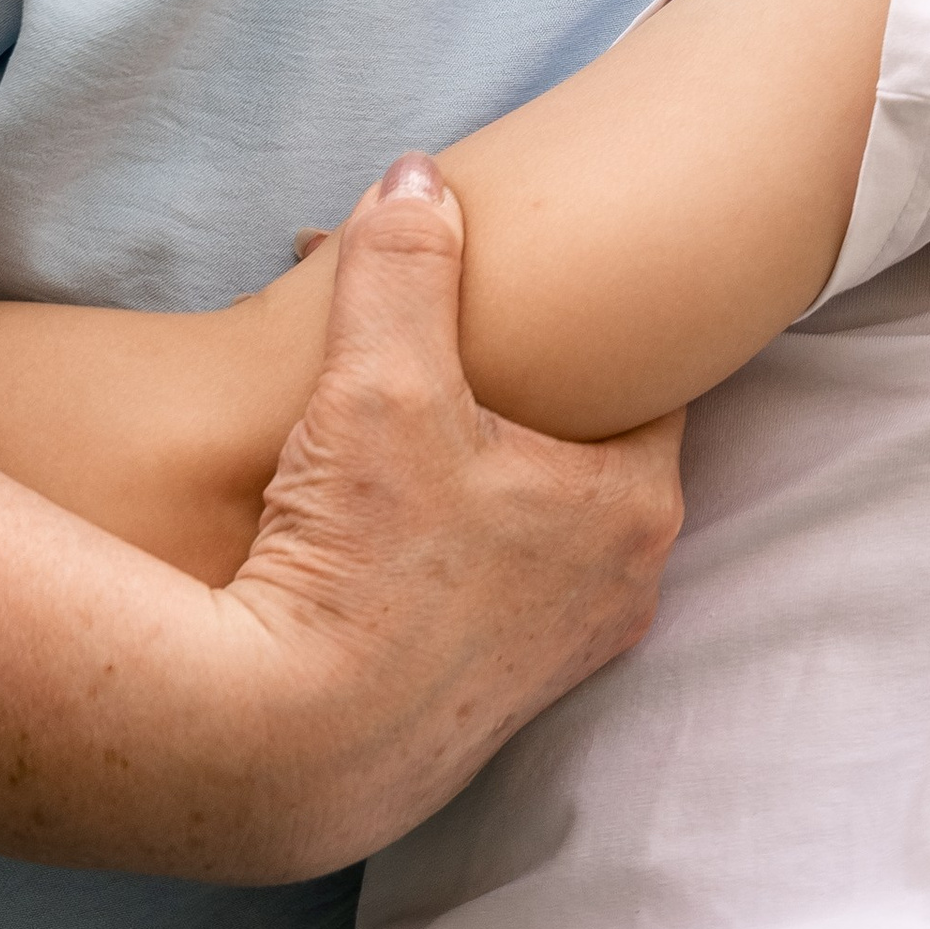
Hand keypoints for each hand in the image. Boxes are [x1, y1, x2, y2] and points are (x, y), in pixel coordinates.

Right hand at [209, 156, 684, 874]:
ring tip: (396, 421)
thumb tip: (417, 176)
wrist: (285, 752)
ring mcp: (559, 654)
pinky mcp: (489, 700)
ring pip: (534, 520)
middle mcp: (621, 585)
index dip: (580, 322)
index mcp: (635, 503)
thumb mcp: (379, 382)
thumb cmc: (356, 564)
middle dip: (515, 389)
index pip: (644, 377)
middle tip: (440, 344)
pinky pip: (491, 585)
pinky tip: (379, 519)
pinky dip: (450, 542)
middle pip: (584, 447)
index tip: (532, 289)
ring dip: (478, 469)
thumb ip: (404, 262)